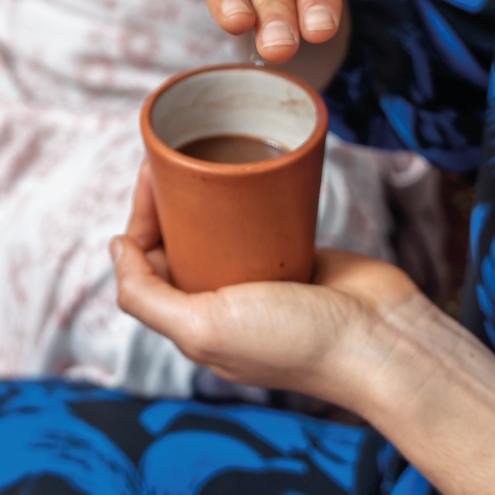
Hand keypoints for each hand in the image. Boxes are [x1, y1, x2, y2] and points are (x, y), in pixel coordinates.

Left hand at [117, 164, 494, 494]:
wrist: (381, 340)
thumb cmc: (296, 342)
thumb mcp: (205, 328)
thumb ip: (149, 297)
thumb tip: (113, 249)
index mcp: (196, 324)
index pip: (149, 264)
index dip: (141, 219)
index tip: (149, 175)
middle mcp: (224, 303)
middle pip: (181, 243)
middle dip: (169, 200)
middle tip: (171, 155)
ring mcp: (262, 279)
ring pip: (219, 230)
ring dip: (205, 196)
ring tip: (201, 152)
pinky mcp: (298, 256)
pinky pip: (261, 222)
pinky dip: (247, 198)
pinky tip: (242, 167)